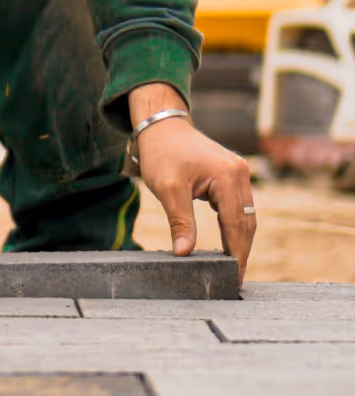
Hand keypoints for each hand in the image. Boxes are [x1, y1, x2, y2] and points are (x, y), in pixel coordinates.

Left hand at [130, 83, 255, 284]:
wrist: (161, 126)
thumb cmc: (162, 153)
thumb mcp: (168, 189)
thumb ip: (180, 222)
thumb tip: (184, 253)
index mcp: (229, 177)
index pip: (237, 225)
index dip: (237, 255)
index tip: (235, 279)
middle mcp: (241, 174)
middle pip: (246, 223)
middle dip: (241, 252)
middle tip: (234, 280)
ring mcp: (238, 174)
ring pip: (244, 216)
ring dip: (239, 240)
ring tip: (232, 268)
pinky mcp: (231, 176)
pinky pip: (237, 207)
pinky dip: (233, 226)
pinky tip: (227, 245)